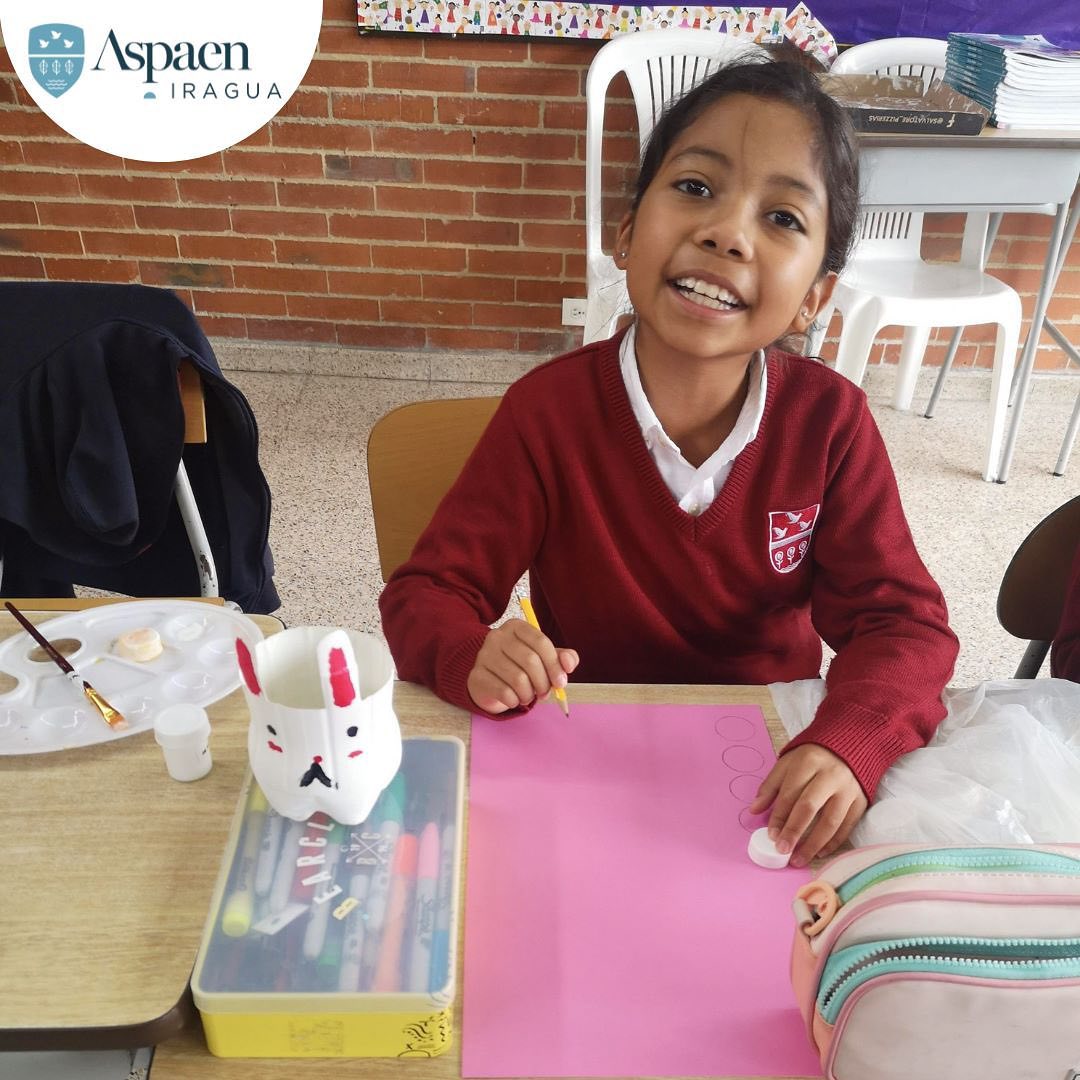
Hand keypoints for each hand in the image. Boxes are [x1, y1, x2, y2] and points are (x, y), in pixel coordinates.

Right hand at [467, 619, 578, 714]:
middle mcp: (497, 636)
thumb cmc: (519, 668)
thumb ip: (561, 658)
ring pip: (518, 679)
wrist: (488, 681)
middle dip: (544, 682)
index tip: (561, 681)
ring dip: (529, 694)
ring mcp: (484, 655)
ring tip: (529, 696)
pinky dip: (514, 701)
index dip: (555, 664)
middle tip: (545, 693)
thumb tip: (568, 664)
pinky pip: (504, 692)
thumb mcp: (543, 659)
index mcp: (516, 627)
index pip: (540, 642)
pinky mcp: (476, 675)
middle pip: (530, 660)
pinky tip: (514, 699)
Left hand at [748, 745, 867, 867]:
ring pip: (830, 821)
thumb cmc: (813, 757)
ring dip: (813, 844)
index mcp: (808, 763)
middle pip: (809, 806)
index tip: (771, 836)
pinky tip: (820, 852)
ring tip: (799, 859)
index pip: (790, 793)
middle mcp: (830, 775)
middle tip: (782, 850)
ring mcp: (847, 789)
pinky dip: (834, 842)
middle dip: (794, 831)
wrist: (851, 745)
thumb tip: (754, 810)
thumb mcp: (788, 763)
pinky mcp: (861, 800)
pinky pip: (847, 825)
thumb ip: (770, 786)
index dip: (779, 816)